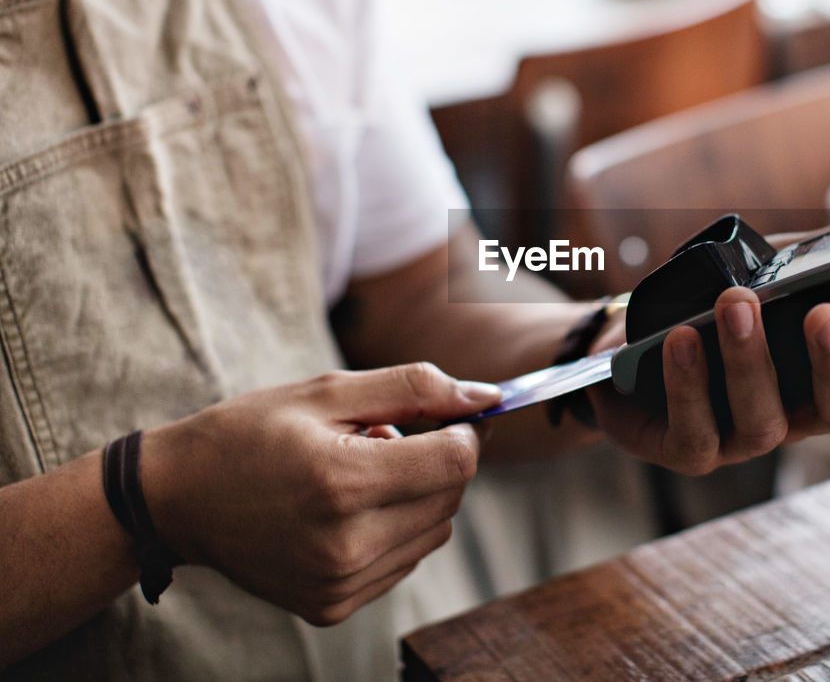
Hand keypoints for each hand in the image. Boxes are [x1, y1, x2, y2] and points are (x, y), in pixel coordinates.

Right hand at [141, 364, 499, 624]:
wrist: (177, 500)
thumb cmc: (250, 433)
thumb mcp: (328, 391)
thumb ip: (415, 388)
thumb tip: (487, 396)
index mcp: (343, 483)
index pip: (456, 460)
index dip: (464, 430)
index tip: (448, 413)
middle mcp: (346, 545)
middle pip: (451, 496)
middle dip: (440, 459)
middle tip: (388, 436)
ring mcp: (340, 584)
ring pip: (435, 531)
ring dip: (419, 495)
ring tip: (360, 473)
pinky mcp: (333, 606)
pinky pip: (404, 560)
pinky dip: (395, 529)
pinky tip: (348, 509)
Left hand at [587, 286, 829, 474]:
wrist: (618, 346)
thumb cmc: (698, 310)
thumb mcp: (751, 280)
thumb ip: (797, 266)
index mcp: (812, 378)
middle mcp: (788, 416)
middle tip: (825, 312)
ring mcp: (739, 440)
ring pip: (762, 421)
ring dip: (751, 361)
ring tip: (736, 305)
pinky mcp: (687, 451)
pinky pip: (696, 432)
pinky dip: (690, 385)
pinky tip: (682, 341)